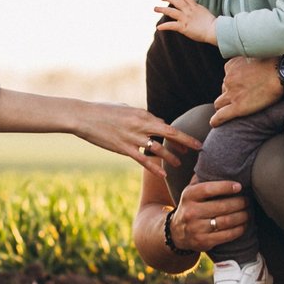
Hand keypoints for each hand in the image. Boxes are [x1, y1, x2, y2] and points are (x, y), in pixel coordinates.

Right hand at [71, 102, 201, 177]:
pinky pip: (143, 159)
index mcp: (143, 114)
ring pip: (158, 148)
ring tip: (180, 164)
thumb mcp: (125, 109)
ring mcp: (133, 137)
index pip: (165, 125)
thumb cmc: (103, 111)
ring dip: (171, 157)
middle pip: (169, 133)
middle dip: (186, 141)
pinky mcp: (123, 148)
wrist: (84, 116)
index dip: (178, 135)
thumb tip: (153, 120)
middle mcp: (141, 125)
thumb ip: (140, 116)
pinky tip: (163, 174)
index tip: (188, 141)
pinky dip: (154, 167)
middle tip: (199, 148)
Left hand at [155, 0, 217, 44]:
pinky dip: (164, 26)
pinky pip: (171, 25)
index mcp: (195, 6)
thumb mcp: (204, 13)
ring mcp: (185, 18)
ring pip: (171, 11)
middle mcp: (189, 10)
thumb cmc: (213, 24)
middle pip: (176, 1)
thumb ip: (197, 11)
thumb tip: (195, 11)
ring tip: (155, 8)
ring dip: (162, 9)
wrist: (215, 30)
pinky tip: (158, 27)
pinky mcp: (183, 27)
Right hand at [167, 178, 250, 252]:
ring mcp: (196, 228)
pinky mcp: (203, 242)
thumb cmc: (191, 206)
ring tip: (248, 212)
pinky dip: (238, 229)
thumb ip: (202, 178)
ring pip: (225, 221)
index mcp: (189, 196)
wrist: (176, 233)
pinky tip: (244, 225)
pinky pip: (226, 235)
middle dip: (239, 203)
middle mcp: (191, 212)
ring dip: (241, 216)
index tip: (239, 186)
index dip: (225, 187)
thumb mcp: (191, 191)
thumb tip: (219, 162)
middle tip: (248, 201)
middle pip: (221, 206)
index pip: (208, 189)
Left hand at [210, 56, 283, 127]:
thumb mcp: (256, 55)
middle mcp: (228, 79)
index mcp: (231, 66)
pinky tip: (215, 123)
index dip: (234, 84)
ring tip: (230, 111)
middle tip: (241, 98)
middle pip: (223, 90)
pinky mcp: (238, 107)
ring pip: (219, 104)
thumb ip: (248, 63)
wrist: (282, 73)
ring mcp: (232, 94)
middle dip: (229, 94)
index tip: (242, 87)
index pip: (227, 77)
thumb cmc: (275, 63)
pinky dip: (216, 120)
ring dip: (224, 106)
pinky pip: (221, 116)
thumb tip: (252, 68)